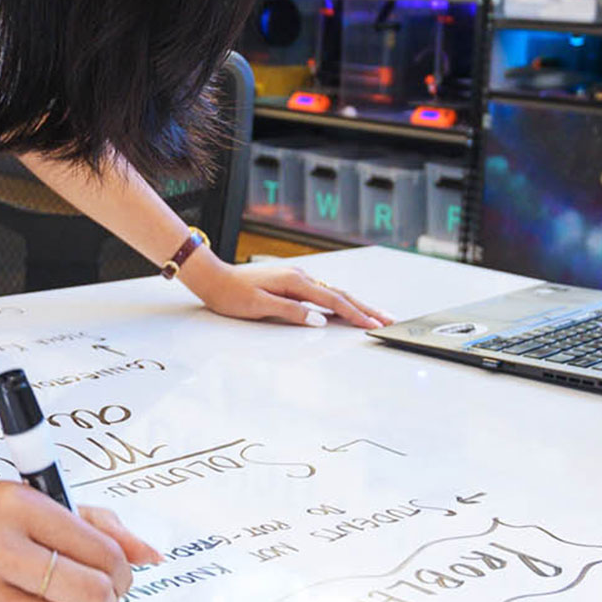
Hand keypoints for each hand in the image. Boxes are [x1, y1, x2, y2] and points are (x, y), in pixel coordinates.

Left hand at [179, 254, 389, 328]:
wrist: (214, 278)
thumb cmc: (232, 294)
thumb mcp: (260, 307)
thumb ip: (292, 313)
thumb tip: (320, 321)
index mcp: (295, 283)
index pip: (333, 302)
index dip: (356, 314)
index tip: (374, 324)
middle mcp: (300, 277)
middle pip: (340, 294)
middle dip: (365, 308)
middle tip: (387, 318)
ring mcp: (297, 278)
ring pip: (333, 292)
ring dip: (355, 304)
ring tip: (373, 313)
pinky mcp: (291, 282)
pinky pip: (322, 291)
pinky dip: (339, 300)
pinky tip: (345, 306)